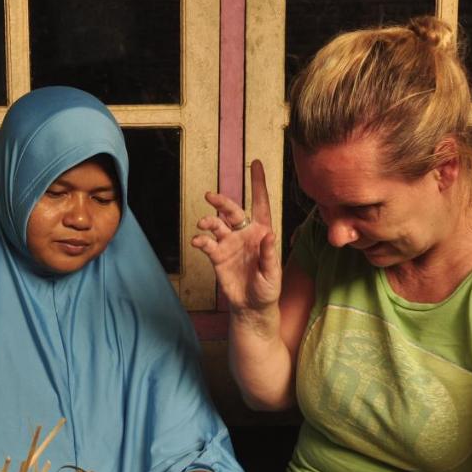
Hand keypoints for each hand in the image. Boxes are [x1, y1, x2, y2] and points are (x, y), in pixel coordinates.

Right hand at [191, 160, 280, 312]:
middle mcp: (244, 234)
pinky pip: (207, 244)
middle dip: (221, 202)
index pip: (261, 204)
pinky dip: (201, 240)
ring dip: (209, 222)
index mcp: (262, 232)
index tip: (255, 164)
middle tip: (210, 197)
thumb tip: (268, 234)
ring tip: (203, 224)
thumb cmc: (268, 289)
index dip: (258, 184)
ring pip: (217, 225)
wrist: (251, 307)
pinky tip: (198, 241)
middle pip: (232, 211)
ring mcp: (229, 244)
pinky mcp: (217, 256)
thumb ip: (269, 254)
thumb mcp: (273, 274)